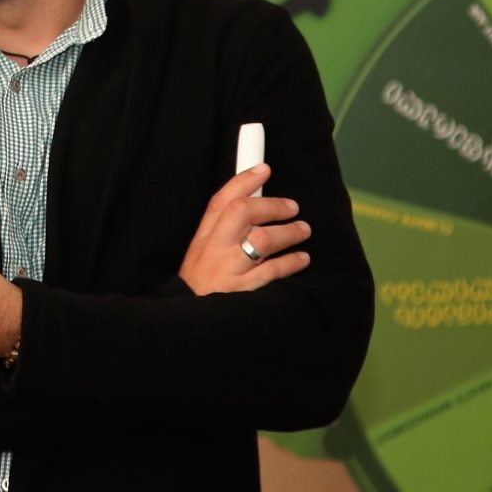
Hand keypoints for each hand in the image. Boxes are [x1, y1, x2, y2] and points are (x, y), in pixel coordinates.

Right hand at [178, 163, 311, 294]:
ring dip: (289, 232)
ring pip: (262, 239)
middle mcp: (214, 248)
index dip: (244, 181)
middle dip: (272, 205)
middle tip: (293, 207)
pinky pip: (271, 271)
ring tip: (303, 230)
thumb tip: (256, 204)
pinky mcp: (241, 290)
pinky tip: (302, 259)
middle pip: (242, 212)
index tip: (264, 169)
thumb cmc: (201, 284)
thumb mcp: (203, 253)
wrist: (188, 321)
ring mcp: (228, 269)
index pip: (221, 200)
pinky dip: (290, 262)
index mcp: (204, 236)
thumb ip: (224, 230)